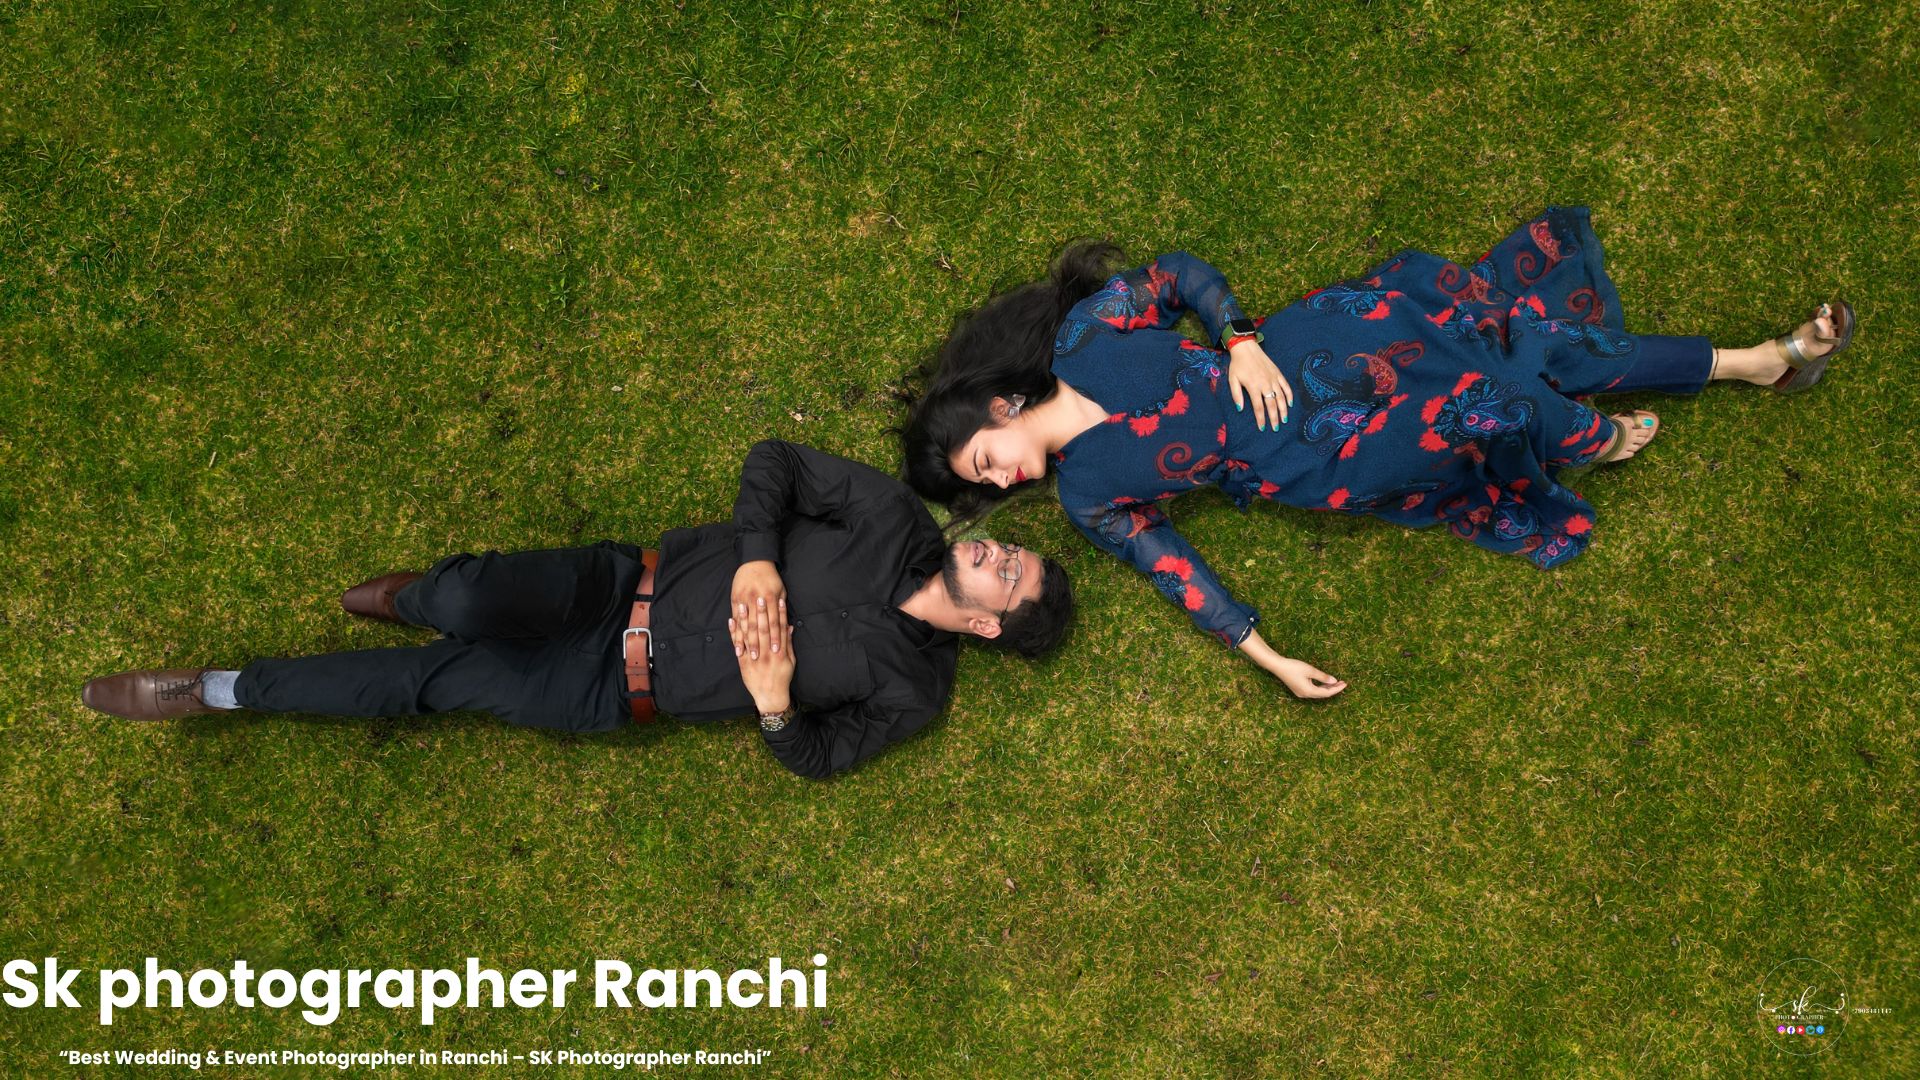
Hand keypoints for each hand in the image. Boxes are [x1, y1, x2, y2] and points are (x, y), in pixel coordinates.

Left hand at [729, 595, 794, 714]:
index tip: (779, 600)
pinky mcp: (744, 663)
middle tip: (760, 597)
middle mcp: (767, 653)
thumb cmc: (782, 677)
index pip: (780, 629)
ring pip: (750, 635)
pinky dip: (734, 633)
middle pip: (764, 629)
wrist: (771, 696)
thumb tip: (789, 626)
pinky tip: (732, 620)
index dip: (780, 614)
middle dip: (762, 613)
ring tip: (744, 605)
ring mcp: (755, 658)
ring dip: (746, 619)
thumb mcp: (790, 661)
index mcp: (780, 652)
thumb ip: (789, 643)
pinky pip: (738, 645)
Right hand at [731, 561, 786, 653]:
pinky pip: (735, 619)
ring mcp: (744, 600)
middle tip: (759, 659)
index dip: (776, 637)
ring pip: (744, 624)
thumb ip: (782, 608)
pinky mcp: (735, 599)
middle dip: (758, 643)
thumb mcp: (781, 591)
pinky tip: (735, 641)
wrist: (755, 561)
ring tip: (744, 654)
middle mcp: (756, 600)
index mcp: (771, 598)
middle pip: (758, 626)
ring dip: (744, 641)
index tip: (777, 651)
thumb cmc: (771, 578)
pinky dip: (735, 631)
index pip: (774, 622)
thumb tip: (788, 626)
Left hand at [1227, 338, 1293, 429]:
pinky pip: (1286, 386)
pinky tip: (1290, 404)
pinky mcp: (1278, 373)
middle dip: (1274, 418)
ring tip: (1284, 420)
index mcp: (1254, 387)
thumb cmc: (1238, 365)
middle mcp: (1265, 384)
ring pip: (1281, 397)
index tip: (1263, 428)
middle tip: (1276, 428)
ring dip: (1283, 410)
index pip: (1259, 407)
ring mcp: (1273, 378)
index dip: (1261, 419)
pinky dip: (1289, 396)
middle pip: (1272, 405)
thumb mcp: (1232, 380)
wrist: (1246, 348)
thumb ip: (1236, 395)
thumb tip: (1240, 409)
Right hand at [1238, 630, 1345, 698]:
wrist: (1277, 666)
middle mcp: (1305, 694)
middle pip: (1323, 694)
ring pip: (1318, 693)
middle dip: (1333, 689)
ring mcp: (1301, 693)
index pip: (1327, 693)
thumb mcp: (1310, 670)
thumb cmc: (1294, 667)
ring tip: (1336, 682)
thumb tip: (1334, 681)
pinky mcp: (1298, 689)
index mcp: (1309, 691)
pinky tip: (1324, 682)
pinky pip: (1313, 690)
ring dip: (1327, 688)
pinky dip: (1320, 687)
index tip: (1345, 683)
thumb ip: (1323, 677)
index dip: (1337, 689)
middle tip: (1343, 683)